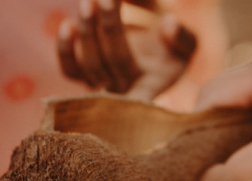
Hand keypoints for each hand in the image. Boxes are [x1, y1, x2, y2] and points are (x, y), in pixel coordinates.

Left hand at [58, 0, 195, 100]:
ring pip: (88, 65)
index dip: (133, 101)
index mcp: (153, 84)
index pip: (141, 97)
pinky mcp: (84, 73)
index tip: (129, 96)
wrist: (152, 41)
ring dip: (87, 31)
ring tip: (89, 2)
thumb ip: (183, 36)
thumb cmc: (171, 42)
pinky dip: (64, 49)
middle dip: (110, 28)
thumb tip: (169, 26)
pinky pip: (69, 70)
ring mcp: (102, 81)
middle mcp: (125, 86)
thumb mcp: (187, 40)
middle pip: (113, 62)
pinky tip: (68, 25)